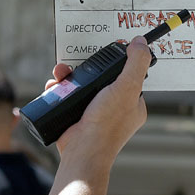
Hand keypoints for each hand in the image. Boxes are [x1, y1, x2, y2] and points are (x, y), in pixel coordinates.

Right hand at [46, 37, 149, 161]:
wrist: (81, 152)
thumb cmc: (107, 124)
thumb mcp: (127, 87)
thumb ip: (136, 63)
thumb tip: (141, 42)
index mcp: (131, 104)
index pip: (127, 76)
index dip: (115, 62)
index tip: (104, 51)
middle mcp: (114, 109)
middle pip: (99, 79)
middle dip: (85, 69)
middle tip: (76, 64)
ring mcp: (93, 114)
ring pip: (80, 86)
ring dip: (68, 77)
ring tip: (60, 74)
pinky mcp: (75, 117)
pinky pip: (67, 97)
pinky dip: (58, 90)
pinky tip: (53, 86)